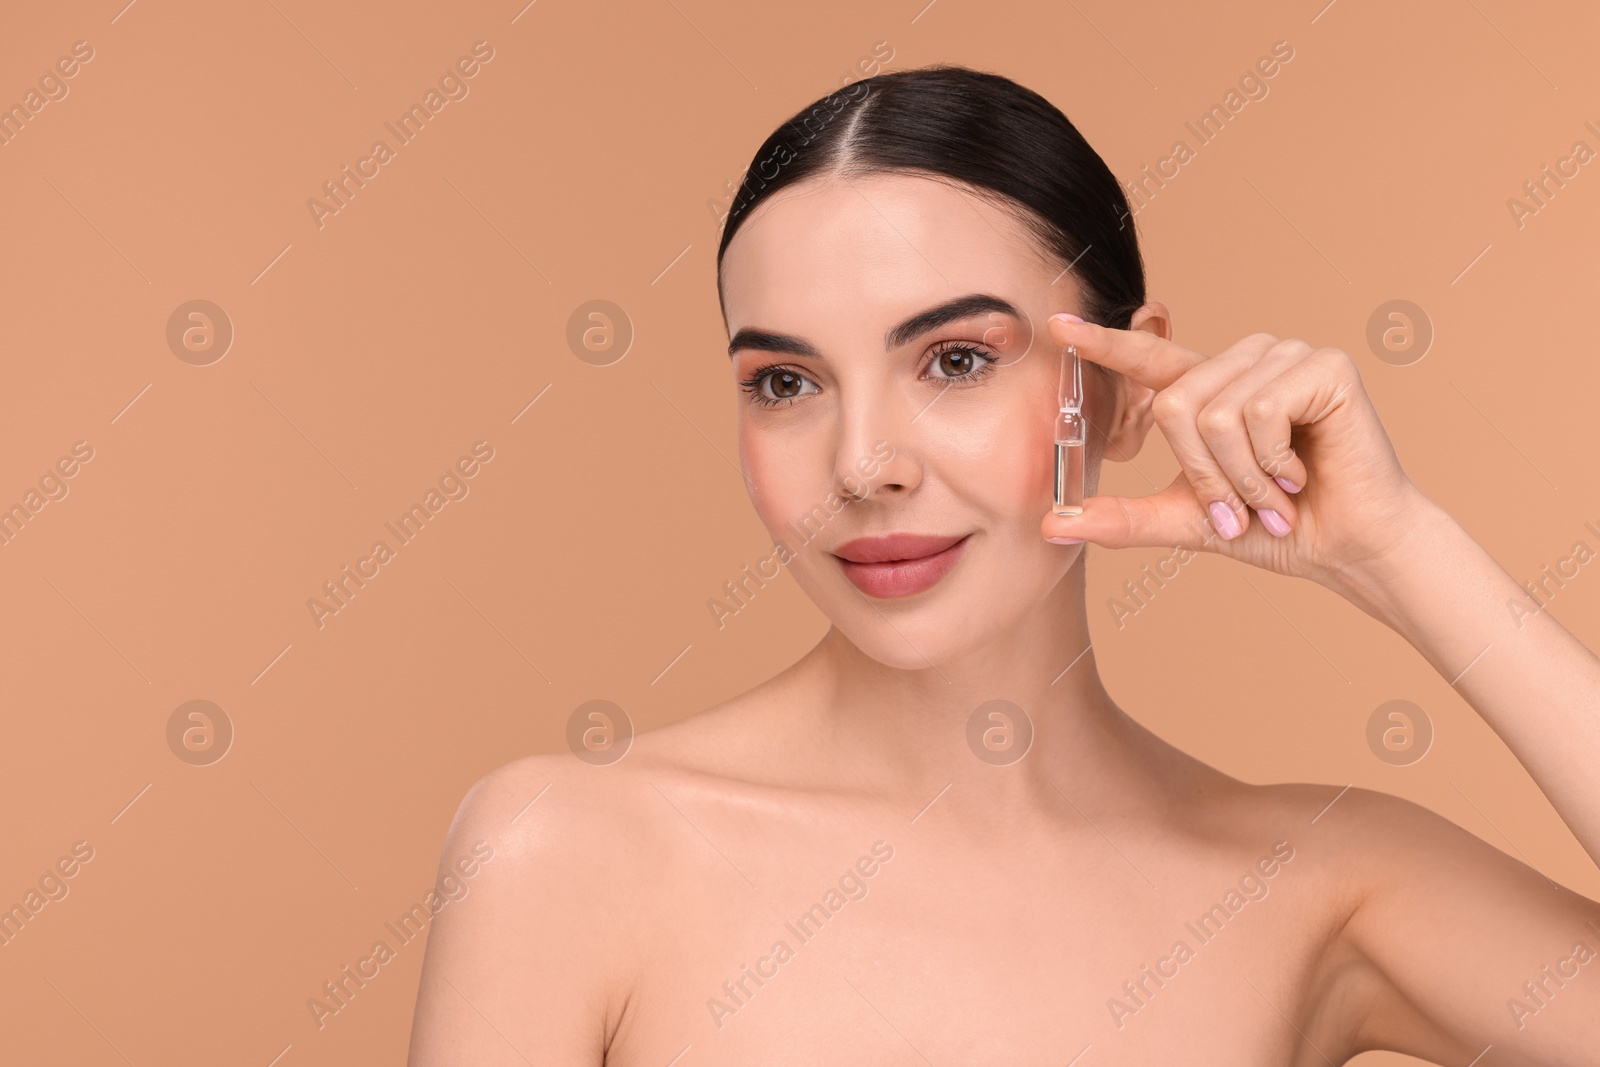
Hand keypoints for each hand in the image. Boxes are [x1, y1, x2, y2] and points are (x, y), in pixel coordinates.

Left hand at [1041, 315, 1434, 591]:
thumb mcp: (1187, 521)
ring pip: (1215, 414)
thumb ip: (1123, 518)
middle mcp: (1247, 361)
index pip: (1149, 360)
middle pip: (1176, 405)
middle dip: (1205, 476)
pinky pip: (1259, 412)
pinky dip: (1274, 460)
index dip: (1104, 344)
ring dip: (1242, 476)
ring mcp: (1286, 356)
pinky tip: (1303, 471)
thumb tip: (1051, 524)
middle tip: (1244, 507)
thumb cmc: (1274, 530)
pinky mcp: (1324, 365)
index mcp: (1212, 388)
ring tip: (1277, 493)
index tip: (1057, 326)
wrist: (1346, 548)